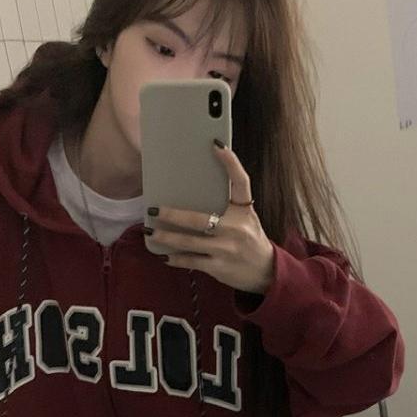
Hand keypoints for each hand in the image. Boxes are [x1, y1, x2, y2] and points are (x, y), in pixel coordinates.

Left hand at [146, 146, 274, 295]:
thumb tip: (195, 186)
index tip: (216, 145)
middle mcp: (236, 229)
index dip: (230, 162)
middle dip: (173, 216)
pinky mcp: (219, 267)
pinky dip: (176, 258)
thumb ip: (228, 203)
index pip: (241, 182)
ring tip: (150, 232)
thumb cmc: (250, 237)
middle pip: (199, 219)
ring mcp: (226, 250)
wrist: (266, 271)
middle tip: (154, 210)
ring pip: (190, 242)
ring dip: (167, 237)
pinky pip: (192, 261)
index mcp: (244, 210)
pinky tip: (164, 255)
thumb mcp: (246, 216)